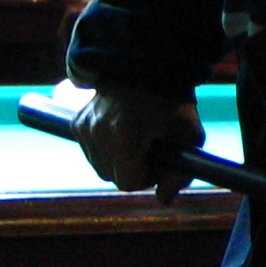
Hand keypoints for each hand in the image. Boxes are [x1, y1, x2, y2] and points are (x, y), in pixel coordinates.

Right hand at [71, 84, 203, 199]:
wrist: (146, 65)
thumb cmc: (173, 102)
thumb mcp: (189, 137)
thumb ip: (180, 173)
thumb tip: (164, 200)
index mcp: (125, 136)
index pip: (128, 182)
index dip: (147, 177)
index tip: (159, 159)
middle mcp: (98, 132)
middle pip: (111, 177)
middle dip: (132, 171)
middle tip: (150, 150)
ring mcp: (84, 126)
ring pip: (99, 166)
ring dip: (117, 161)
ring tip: (136, 139)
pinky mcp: (76, 122)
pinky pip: (90, 151)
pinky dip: (105, 149)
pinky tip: (121, 132)